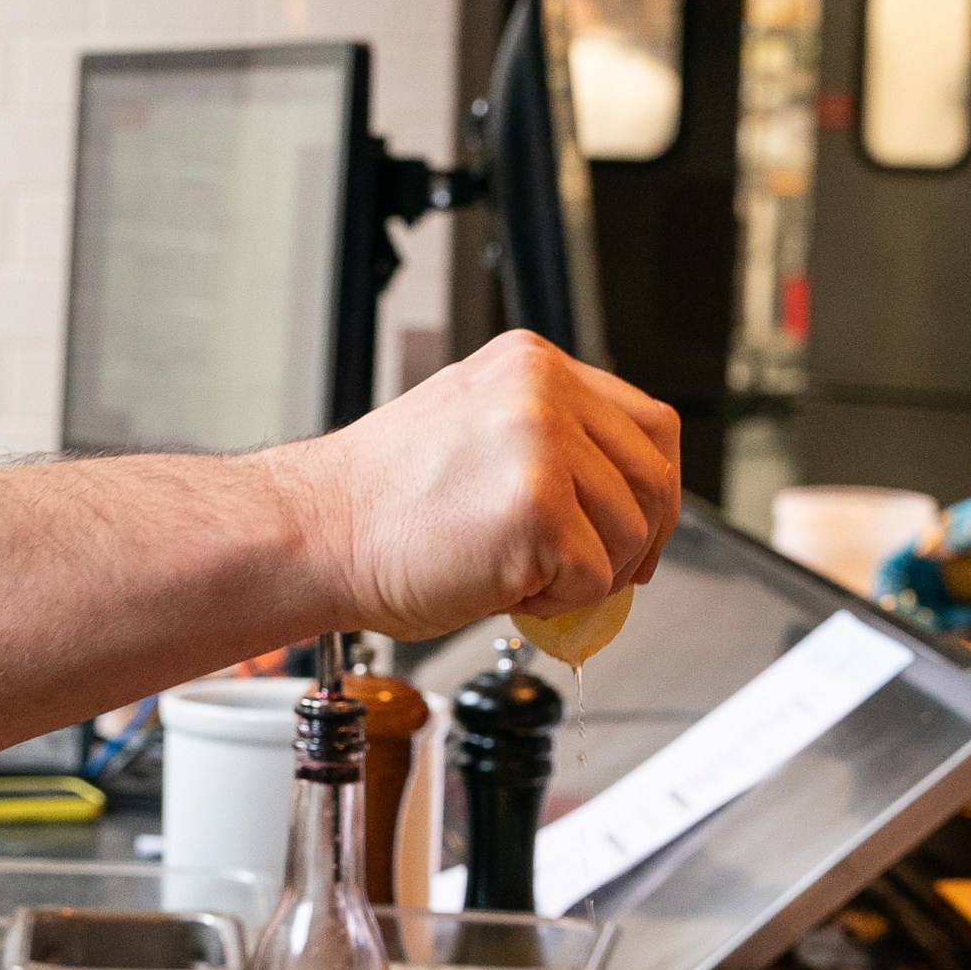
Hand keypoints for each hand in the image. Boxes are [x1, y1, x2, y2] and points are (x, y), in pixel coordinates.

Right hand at [292, 332, 682, 643]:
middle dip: (634, 543)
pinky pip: (595, 578)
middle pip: (655, 479)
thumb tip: (620, 507)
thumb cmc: (383, 505)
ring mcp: (542, 443)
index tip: (631, 533)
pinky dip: (557, 603)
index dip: (652, 491)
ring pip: (633, 533)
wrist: (315, 535)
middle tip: (587, 575)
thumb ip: (553, 446)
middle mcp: (543, 391)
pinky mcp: (537, 507)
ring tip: (520, 573)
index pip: (651, 425)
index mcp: (532, 366)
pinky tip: (504, 585)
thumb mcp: (481, 435)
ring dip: (590, 576)